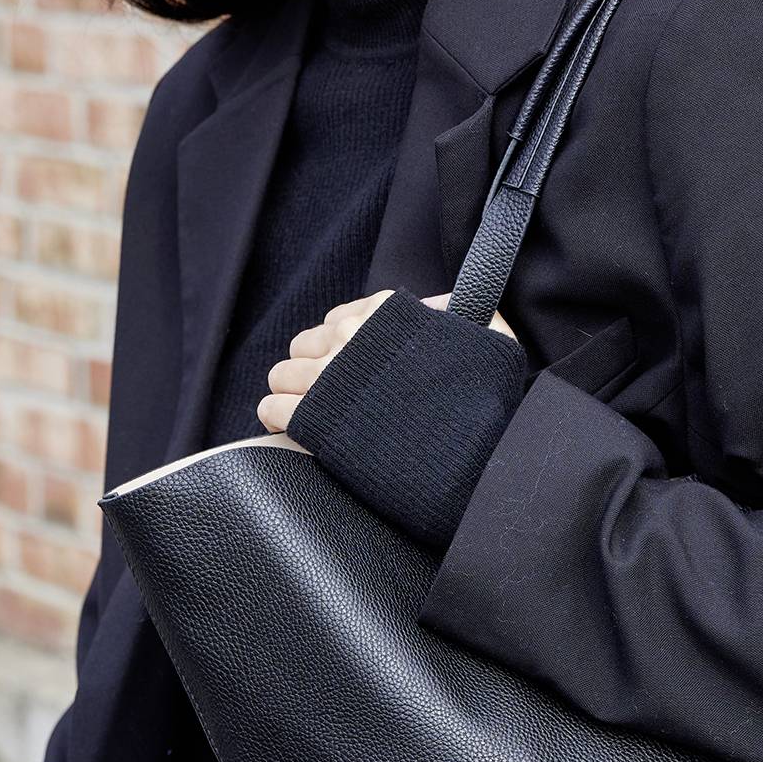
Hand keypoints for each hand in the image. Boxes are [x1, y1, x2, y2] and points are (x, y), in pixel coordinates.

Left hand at [260, 289, 514, 434]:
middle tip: (330, 395)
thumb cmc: (484, 402)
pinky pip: (271, 407)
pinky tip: (292, 430)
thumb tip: (436, 305)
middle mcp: (351, 337)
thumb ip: (462, 312)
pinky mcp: (312, 417)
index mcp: (387, 314)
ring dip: (292, 393)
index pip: (339, 320)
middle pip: (305, 345)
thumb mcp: (491, 339)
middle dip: (314, 368)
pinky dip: (277, 418)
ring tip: (311, 415)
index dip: (343, 348)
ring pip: (281, 374)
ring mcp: (328, 376)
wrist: (470, 456)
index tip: (352, 369)